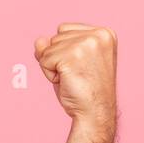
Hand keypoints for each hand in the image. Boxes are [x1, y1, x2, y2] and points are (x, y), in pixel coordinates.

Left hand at [33, 23, 117, 137]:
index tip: (83, 67)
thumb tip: (39, 41)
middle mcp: (98, 35)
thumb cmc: (85, 90)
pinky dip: (49, 74)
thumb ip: (54, 46)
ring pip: (48, 48)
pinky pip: (44, 60)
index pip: (64, 29)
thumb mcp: (71, 61)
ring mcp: (86, 44)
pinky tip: (66, 82)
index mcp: (104, 33)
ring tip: (72, 78)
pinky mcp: (72, 56)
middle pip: (55, 37)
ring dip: (53, 67)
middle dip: (59, 58)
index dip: (65, 51)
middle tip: (77, 75)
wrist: (95, 113)